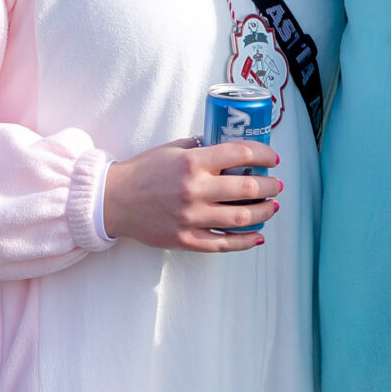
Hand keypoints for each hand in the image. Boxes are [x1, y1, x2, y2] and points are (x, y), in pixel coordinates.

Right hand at [103, 137, 282, 252]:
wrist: (113, 200)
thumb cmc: (143, 171)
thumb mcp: (171, 149)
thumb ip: (200, 147)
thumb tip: (228, 148)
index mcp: (192, 162)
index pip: (240, 154)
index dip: (263, 154)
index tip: (272, 158)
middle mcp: (194, 189)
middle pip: (248, 187)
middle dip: (270, 186)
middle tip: (277, 184)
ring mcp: (191, 217)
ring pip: (241, 218)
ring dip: (264, 212)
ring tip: (273, 207)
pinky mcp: (186, 239)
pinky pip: (223, 243)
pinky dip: (245, 241)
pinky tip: (258, 236)